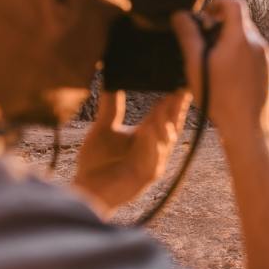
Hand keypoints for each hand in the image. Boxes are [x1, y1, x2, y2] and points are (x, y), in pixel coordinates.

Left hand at [73, 90, 190, 216]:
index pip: (166, 114)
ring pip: (164, 140)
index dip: (175, 99)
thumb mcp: (104, 128)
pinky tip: (150, 131)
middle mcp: (156, 148)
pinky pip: (154, 158)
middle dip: (177, 108)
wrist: (87, 190)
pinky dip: (153, 144)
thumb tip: (111, 78)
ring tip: (164, 104)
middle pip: (172, 124)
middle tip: (180, 89)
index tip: (181, 81)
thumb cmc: (96, 164)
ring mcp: (155, 162)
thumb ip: (111, 105)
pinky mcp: (148, 176)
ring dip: (164, 122)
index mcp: (148, 135)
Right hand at [172, 0, 268, 137]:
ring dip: (230, 44)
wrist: (247, 127)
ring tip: (214, 65)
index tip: (206, 17)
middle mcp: (258, 44)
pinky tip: (228, 78)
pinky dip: (240, 57)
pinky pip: (253, 55)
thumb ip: (188, 36)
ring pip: (247, 40)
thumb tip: (181, 16)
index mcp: (241, 38)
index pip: (233, 4)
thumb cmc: (220, 98)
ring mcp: (267, 58)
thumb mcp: (196, 66)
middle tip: (204, 45)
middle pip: (240, 22)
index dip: (217, 5)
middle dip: (221, 27)